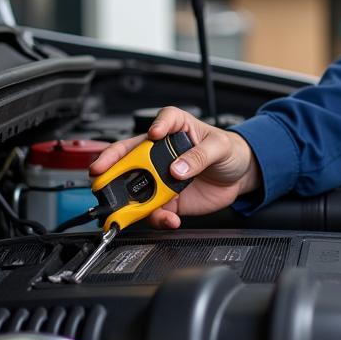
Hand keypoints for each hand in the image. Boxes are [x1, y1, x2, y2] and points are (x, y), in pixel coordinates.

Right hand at [88, 106, 261, 228]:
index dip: (157, 125)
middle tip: (101, 176)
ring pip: (135, 187)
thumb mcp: (220, 147)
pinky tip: (168, 219)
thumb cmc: (229, 151)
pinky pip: (153, 211)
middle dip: (111, 166)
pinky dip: (157, 218)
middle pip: (130, 156)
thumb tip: (179, 168)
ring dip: (127, 200)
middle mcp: (161, 152)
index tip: (154, 133)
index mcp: (176, 129)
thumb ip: (200, 156)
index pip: (163, 120)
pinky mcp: (167, 199)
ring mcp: (161, 177)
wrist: (239, 176)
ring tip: (127, 210)